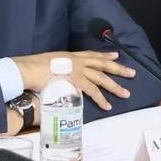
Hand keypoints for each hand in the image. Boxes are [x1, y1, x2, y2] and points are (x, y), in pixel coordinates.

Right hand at [13, 52, 133, 110]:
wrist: (28, 69)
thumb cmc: (33, 67)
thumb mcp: (49, 63)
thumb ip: (59, 68)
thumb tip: (59, 75)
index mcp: (71, 56)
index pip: (91, 54)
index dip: (105, 55)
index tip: (116, 55)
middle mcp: (77, 61)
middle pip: (102, 64)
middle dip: (118, 68)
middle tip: (132, 72)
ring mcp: (79, 71)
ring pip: (102, 79)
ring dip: (115, 87)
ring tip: (126, 94)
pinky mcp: (77, 82)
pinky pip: (92, 92)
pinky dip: (101, 99)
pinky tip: (108, 106)